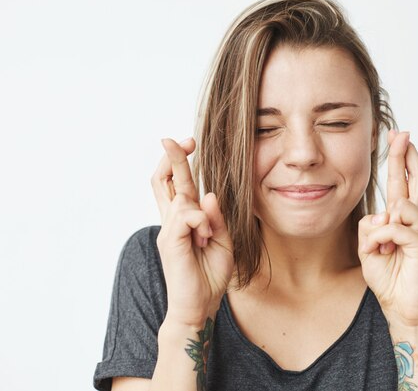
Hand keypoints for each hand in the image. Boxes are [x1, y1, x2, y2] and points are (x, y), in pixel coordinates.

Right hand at [152, 137, 234, 325]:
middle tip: (176, 139)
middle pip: (164, 181)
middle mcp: (171, 223)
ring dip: (202, 213)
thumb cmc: (210, 277)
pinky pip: (186, 217)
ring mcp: (168, 232)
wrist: (199, 308)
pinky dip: (201, 222)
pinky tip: (205, 239)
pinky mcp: (170, 242)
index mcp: (183, 221)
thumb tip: (210, 194)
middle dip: (171, 158)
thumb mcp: (223, 243)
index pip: (175, 185)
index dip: (178, 162)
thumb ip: (217, 219)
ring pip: (182, 200)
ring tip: (209, 238)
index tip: (188, 143)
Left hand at [358, 130, 417, 327]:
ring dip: (379, 229)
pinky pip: (393, 227)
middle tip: (402, 132)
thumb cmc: (390, 280)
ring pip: (398, 205)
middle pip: (415, 180)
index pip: (405, 185)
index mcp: (406, 222)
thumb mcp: (369, 248)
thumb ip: (371, 227)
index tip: (399, 139)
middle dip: (405, 155)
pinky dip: (380, 241)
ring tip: (381, 251)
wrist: (405, 309)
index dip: (401, 161)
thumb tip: (382, 213)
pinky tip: (382, 254)